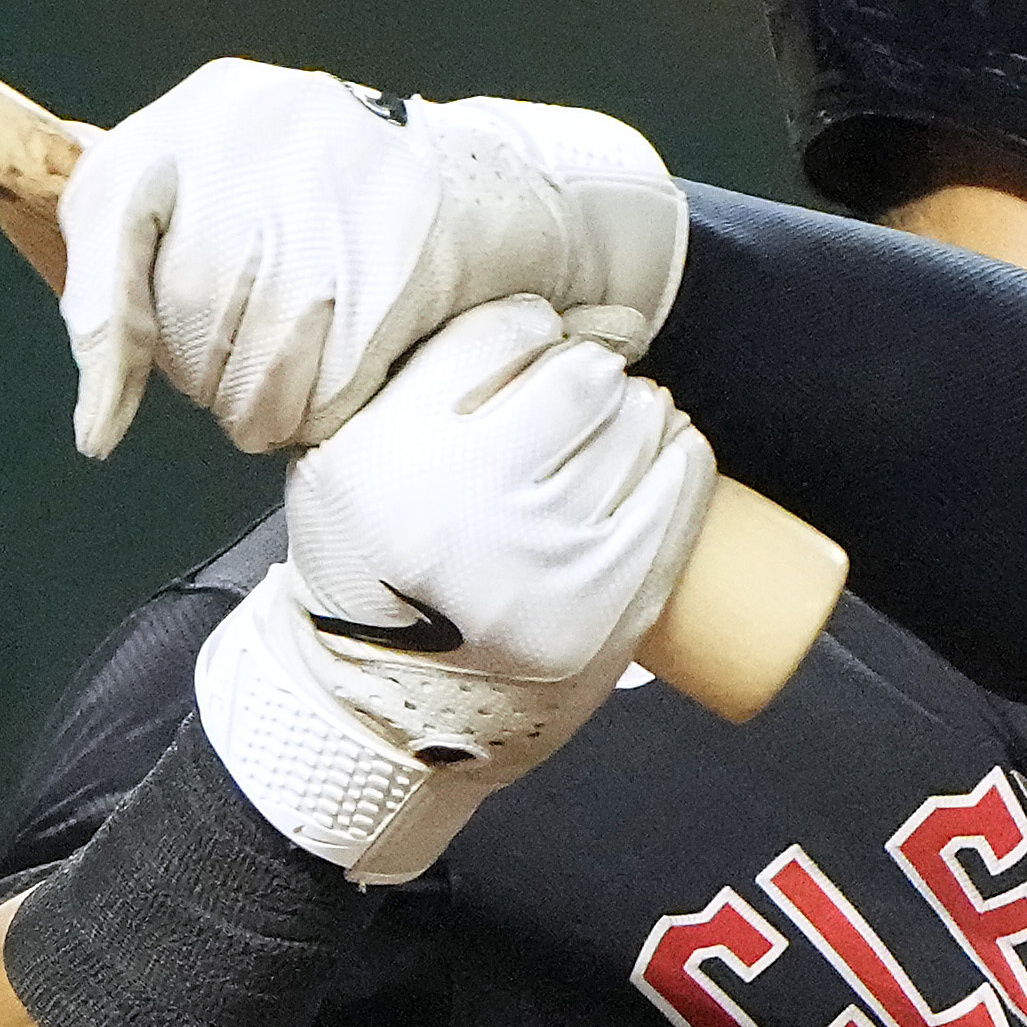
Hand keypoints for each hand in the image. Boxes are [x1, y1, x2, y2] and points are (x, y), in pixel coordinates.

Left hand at [60, 58, 686, 457]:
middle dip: (213, 374)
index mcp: (201, 113)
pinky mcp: (396, 259)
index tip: (100, 432)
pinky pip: (321, 394)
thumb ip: (117, 223)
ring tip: (309, 362)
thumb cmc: (327, 205)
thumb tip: (0, 200)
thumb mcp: (217, 187)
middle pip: (184, 326)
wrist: (493, 189)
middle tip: (260, 357)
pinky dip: (332, 409)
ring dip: (271, 405)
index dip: (101, 340)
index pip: (104, 223)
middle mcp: (257, 135)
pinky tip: (362, 365)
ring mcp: (330, 195)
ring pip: (248, 374)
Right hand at [195, 297, 713, 881]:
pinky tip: (657, 459)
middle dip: (584, 374)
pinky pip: (682, 485)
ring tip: (603, 440)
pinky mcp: (614, 601)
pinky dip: (678, 457)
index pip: (501, 330)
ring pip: (639, 419)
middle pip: (581, 374)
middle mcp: (472, 502)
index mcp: (389, 453)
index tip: (526, 351)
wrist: (390, 711)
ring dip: (633, 412)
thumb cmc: (372, 572)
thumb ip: (410, 385)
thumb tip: (542, 315)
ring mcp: (551, 557)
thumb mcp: (344, 462)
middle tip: (569, 404)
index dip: (527, 330)